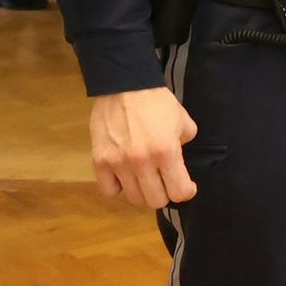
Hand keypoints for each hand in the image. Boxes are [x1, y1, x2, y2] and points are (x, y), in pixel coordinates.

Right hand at [89, 88, 197, 209]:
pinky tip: (123, 176)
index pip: (179, 193)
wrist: (124, 84)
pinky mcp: (100, 161)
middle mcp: (142, 162)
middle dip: (164, 192)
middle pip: (156, 201)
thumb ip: (185, 143)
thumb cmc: (156, 101)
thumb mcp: (183, 120)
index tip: (185, 186)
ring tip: (143, 177)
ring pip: (134, 198)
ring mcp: (118, 163)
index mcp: (166, 151)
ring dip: (142, 190)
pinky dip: (117, 187)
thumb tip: (180, 161)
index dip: (186, 192)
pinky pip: (109, 191)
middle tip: (162, 180)